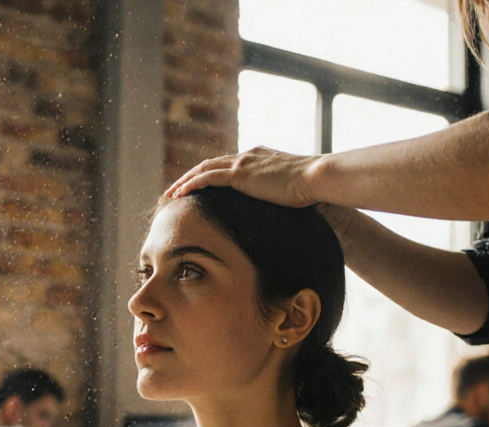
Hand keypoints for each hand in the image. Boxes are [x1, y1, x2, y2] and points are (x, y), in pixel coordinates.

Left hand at [165, 147, 319, 206]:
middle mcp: (248, 155)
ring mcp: (243, 162)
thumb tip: (286, 209)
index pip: (229, 164)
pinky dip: (191, 184)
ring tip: (171, 192)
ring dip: (185, 180)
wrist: (316, 178)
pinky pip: (207, 178)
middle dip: (192, 175)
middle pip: (212, 163)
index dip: (213, 174)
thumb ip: (282, 194)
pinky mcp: (240, 174)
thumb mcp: (294, 190)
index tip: (201, 185)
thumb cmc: (313, 188)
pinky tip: (179, 194)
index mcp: (260, 157)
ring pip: (204, 168)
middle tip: (177, 188)